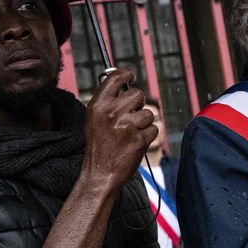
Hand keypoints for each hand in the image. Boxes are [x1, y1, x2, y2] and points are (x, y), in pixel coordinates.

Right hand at [82, 68, 156, 188]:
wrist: (99, 174)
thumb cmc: (98, 146)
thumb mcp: (94, 119)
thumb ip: (107, 101)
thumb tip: (124, 84)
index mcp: (98, 105)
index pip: (116, 77)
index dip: (126, 74)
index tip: (131, 75)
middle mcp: (111, 112)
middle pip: (138, 94)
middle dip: (138, 104)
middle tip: (130, 116)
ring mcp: (126, 126)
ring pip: (149, 113)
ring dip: (144, 123)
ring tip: (130, 133)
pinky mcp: (139, 140)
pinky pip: (154, 129)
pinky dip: (148, 136)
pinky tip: (135, 142)